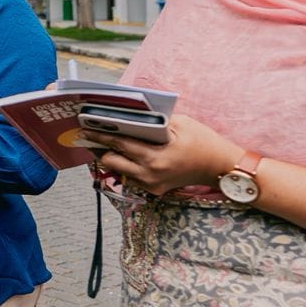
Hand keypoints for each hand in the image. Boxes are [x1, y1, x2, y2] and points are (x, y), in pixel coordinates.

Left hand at [82, 112, 241, 195]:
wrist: (221, 168)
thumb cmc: (203, 141)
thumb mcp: (181, 123)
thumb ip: (155, 121)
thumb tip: (131, 115)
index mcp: (155, 156)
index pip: (119, 144)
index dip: (99, 135)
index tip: (84, 128)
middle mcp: (149, 174)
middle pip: (111, 161)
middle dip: (99, 148)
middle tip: (90, 136)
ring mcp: (151, 185)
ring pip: (118, 171)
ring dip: (111, 158)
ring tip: (105, 144)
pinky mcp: (154, 191)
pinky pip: (131, 178)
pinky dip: (125, 166)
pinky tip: (124, 155)